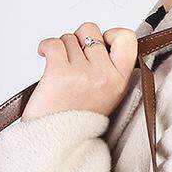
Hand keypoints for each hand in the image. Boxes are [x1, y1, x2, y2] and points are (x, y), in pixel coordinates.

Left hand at [21, 22, 137, 121]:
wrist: (56, 141)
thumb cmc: (77, 119)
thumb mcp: (107, 95)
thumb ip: (108, 68)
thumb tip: (101, 40)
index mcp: (119, 80)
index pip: (127, 38)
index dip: (111, 34)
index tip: (101, 44)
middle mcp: (104, 75)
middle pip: (91, 31)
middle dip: (79, 41)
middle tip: (75, 62)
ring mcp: (83, 74)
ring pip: (69, 37)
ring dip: (62, 50)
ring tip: (61, 71)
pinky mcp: (59, 73)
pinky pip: (53, 43)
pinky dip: (45, 47)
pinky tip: (45, 57)